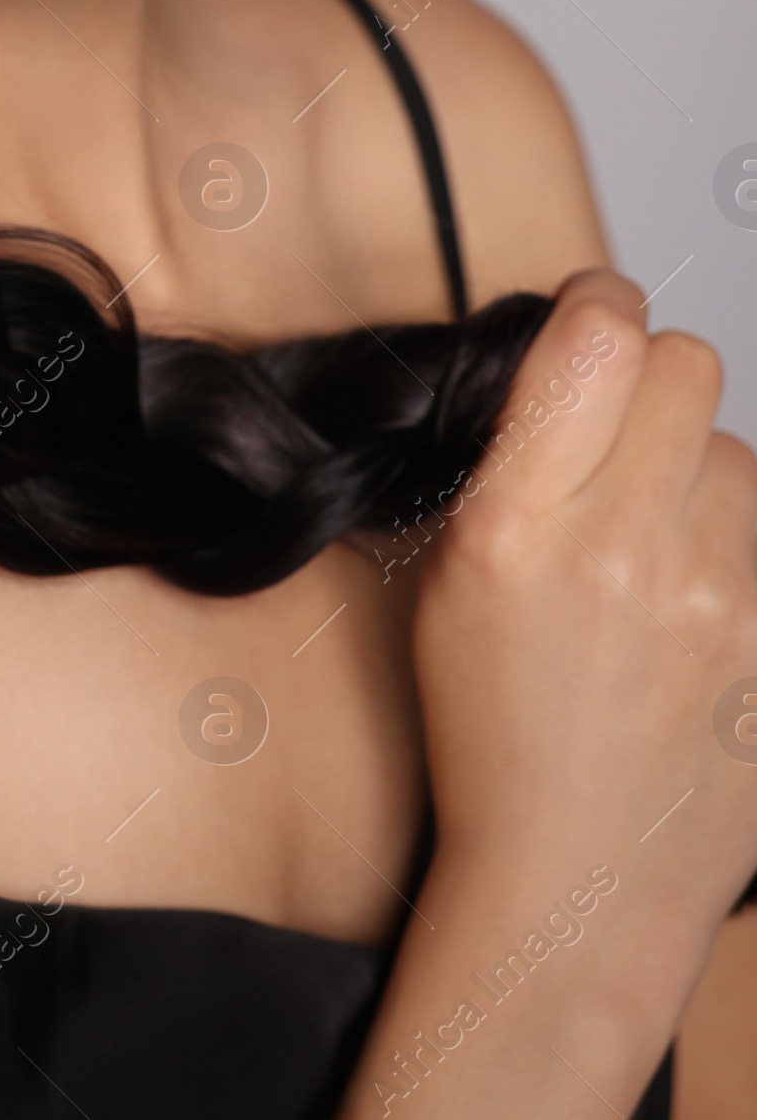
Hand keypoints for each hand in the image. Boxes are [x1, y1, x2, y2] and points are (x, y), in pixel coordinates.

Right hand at [413, 269, 756, 989]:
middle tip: (621, 445)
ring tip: (658, 555)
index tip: (592, 322)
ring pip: (739, 451)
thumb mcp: (451, 576)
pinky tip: (695, 613)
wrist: (577, 875)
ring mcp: (721, 600)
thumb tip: (575, 353)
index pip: (600, 332)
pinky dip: (734, 551)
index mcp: (519, 525)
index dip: (599, 304)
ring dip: (702, 477)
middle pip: (686, 364)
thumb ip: (515, 457)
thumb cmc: (497, 728)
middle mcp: (627, 550)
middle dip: (652, 386)